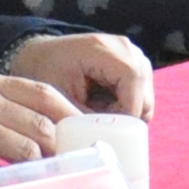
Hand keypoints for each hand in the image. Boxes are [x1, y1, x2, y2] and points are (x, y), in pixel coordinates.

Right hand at [0, 69, 76, 181]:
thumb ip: (0, 104)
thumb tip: (46, 130)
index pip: (42, 92)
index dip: (70, 114)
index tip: (84, 134)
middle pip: (40, 123)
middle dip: (61, 148)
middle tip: (71, 165)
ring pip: (26, 148)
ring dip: (39, 167)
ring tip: (44, 179)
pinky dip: (12, 181)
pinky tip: (14, 188)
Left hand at [5, 30, 154, 116]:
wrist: (42, 54)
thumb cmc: (45, 71)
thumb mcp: (56, 95)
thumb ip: (82, 117)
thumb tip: (103, 140)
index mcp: (103, 48)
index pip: (132, 78)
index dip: (127, 109)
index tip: (109, 129)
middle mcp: (125, 48)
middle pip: (144, 94)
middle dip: (123, 117)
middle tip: (96, 121)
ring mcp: (134, 56)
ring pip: (145, 101)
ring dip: (123, 113)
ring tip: (95, 110)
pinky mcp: (137, 67)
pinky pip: (141, 99)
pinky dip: (123, 107)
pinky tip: (102, 104)